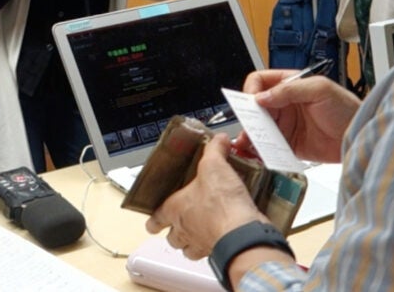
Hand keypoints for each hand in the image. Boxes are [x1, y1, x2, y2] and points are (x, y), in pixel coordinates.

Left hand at [145, 135, 266, 258]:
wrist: (241, 231)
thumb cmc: (220, 203)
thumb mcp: (214, 166)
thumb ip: (215, 151)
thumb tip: (219, 140)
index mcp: (175, 210)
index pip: (155, 220)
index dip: (153, 222)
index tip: (152, 223)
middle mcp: (185, 230)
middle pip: (172, 239)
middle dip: (174, 234)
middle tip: (179, 227)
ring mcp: (202, 244)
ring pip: (189, 251)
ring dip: (191, 245)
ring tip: (198, 235)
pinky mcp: (220, 251)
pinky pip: (211, 254)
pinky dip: (213, 248)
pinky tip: (221, 237)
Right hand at [237, 71, 360, 162]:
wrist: (360, 137)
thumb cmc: (347, 109)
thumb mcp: (320, 90)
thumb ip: (289, 90)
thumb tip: (262, 97)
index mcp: (289, 85)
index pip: (260, 81)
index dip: (252, 90)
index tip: (252, 102)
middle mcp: (284, 104)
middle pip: (254, 106)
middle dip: (247, 116)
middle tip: (248, 126)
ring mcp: (284, 124)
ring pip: (257, 127)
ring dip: (250, 134)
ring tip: (248, 142)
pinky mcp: (287, 143)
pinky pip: (267, 146)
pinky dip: (259, 149)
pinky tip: (257, 152)